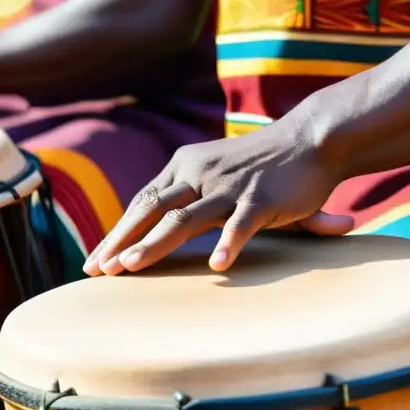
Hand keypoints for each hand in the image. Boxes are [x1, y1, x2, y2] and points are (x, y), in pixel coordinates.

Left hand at [82, 116, 354, 275]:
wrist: (313, 138)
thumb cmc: (261, 167)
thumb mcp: (217, 177)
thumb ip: (192, 205)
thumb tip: (165, 235)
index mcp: (182, 167)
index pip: (141, 203)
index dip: (117, 233)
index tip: (96, 262)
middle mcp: (198, 174)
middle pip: (150, 210)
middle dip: (120, 242)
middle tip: (97, 271)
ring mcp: (228, 186)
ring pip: (183, 218)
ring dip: (153, 244)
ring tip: (130, 267)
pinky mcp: (261, 198)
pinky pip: (241, 224)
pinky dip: (228, 243)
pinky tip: (217, 265)